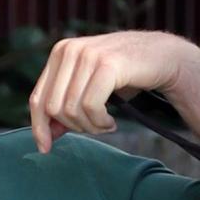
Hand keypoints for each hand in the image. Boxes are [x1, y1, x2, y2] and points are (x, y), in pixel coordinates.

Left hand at [29, 30, 199, 153]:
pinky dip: (100, 122)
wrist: (162, 58)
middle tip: (96, 128)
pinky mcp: (106, 64)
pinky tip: (112, 122)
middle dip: (74, 127)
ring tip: (106, 124)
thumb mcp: (89, 90)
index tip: (45, 149)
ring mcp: (87, 54)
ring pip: (71, 110)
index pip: (37, 99)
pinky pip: (91, 106)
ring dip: (90, 127)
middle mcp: (69, 50)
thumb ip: (66, 109)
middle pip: (53, 109)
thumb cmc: (124, 76)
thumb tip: (45, 138)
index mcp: (60, 53)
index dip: (39, 127)